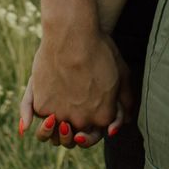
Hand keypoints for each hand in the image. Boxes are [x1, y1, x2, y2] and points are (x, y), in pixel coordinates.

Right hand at [18, 30, 133, 148]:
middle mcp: (82, 122)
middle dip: (76, 128)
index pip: (98, 132)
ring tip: (58, 112)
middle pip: (77, 135)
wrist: (72, 34)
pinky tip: (49, 96)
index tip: (90, 110)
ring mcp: (61, 116)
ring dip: (56, 128)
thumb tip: (124, 121)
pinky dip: (45, 111)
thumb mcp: (122, 74)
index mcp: (103, 116)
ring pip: (56, 132)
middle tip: (72, 111)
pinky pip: (43, 117)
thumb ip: (125, 101)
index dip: (94, 122)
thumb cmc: (100, 49)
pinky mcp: (42, 107)